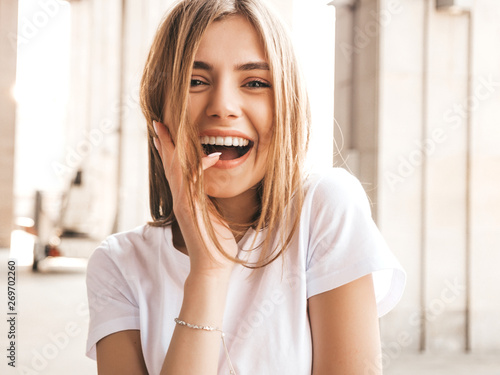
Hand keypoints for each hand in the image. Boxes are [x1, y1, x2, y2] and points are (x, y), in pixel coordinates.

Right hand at [152, 121, 237, 276]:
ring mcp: (185, 204)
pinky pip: (196, 183)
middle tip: (158, 123)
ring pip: (177, 170)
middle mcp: (181, 199)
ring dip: (173, 148)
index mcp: (184, 199)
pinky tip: (210, 155)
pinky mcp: (193, 211)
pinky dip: (202, 168)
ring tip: (166, 129)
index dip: (168, 150)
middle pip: (169, 165)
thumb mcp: (210, 215)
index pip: (174, 169)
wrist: (211, 266)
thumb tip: (209, 188)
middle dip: (164, 143)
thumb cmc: (214, 242)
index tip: (162, 134)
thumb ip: (206, 199)